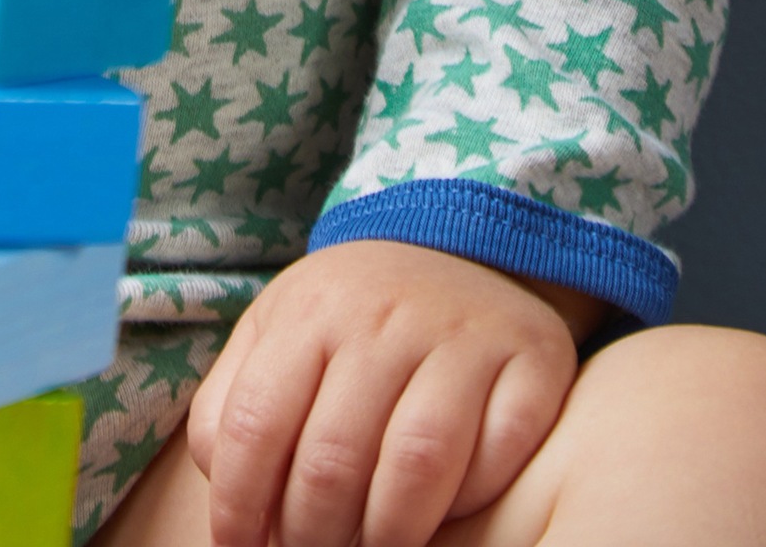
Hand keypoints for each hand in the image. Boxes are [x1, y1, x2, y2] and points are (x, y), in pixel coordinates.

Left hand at [186, 238, 586, 546]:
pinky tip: (448, 513)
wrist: (462, 248)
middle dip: (314, 535)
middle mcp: (382, 317)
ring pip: (415, 464)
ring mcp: (461, 336)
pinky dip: (472, 501)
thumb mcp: (280, 336)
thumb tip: (233, 508)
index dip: (240, 504)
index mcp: (308, 310)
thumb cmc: (352, 322)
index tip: (240, 546)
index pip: (254, 423)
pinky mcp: (532, 363)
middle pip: (333, 459)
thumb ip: (235, 409)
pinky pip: (498, 456)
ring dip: (387, 534)